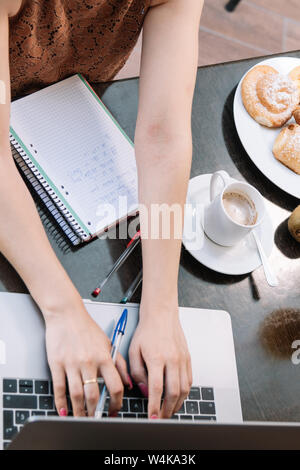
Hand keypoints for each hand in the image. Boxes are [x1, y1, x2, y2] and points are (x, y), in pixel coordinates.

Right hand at [44, 300, 130, 416]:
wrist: (66, 314)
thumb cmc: (87, 328)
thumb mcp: (108, 342)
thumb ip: (119, 362)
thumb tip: (127, 382)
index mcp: (104, 356)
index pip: (115, 385)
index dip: (116, 402)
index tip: (114, 409)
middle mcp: (89, 361)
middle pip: (94, 394)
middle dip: (95, 411)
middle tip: (96, 419)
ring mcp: (72, 363)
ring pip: (77, 394)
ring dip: (79, 411)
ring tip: (81, 418)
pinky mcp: (57, 363)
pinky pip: (60, 387)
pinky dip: (61, 402)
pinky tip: (64, 410)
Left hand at [128, 302, 191, 418]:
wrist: (161, 315)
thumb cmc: (146, 331)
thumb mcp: (134, 350)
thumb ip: (137, 372)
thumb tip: (143, 390)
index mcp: (157, 357)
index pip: (157, 388)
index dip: (154, 406)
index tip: (152, 417)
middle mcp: (172, 359)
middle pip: (173, 392)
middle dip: (167, 410)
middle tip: (161, 418)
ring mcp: (182, 359)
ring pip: (184, 389)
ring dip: (177, 404)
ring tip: (169, 411)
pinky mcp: (188, 359)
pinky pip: (189, 380)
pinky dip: (184, 393)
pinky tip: (177, 398)